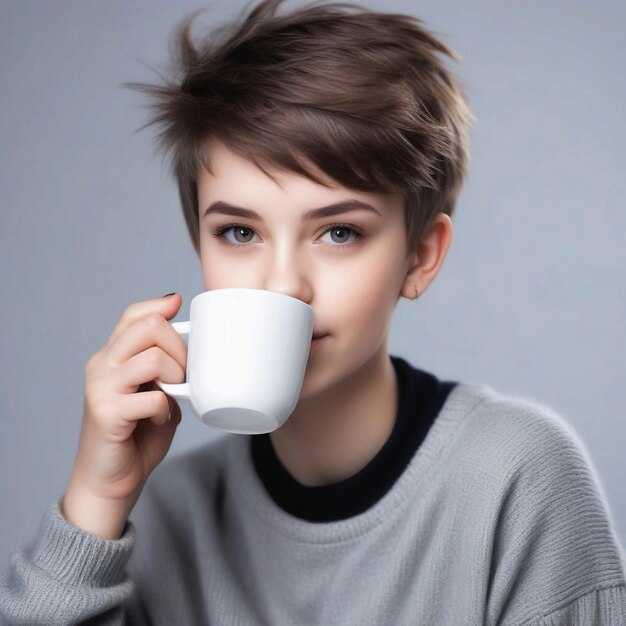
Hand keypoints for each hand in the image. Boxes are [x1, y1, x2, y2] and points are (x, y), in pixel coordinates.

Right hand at [62, 294, 185, 537]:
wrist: (111, 481)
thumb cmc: (138, 436)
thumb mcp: (155, 393)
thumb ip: (166, 370)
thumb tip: (195, 349)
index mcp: (113, 357)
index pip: (133, 315)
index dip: (158, 305)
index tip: (179, 304)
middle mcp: (102, 366)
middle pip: (148, 327)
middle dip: (179, 346)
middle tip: (184, 374)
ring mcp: (100, 388)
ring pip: (152, 357)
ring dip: (176, 375)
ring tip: (174, 395)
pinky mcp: (105, 412)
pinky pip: (151, 397)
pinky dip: (165, 407)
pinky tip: (160, 417)